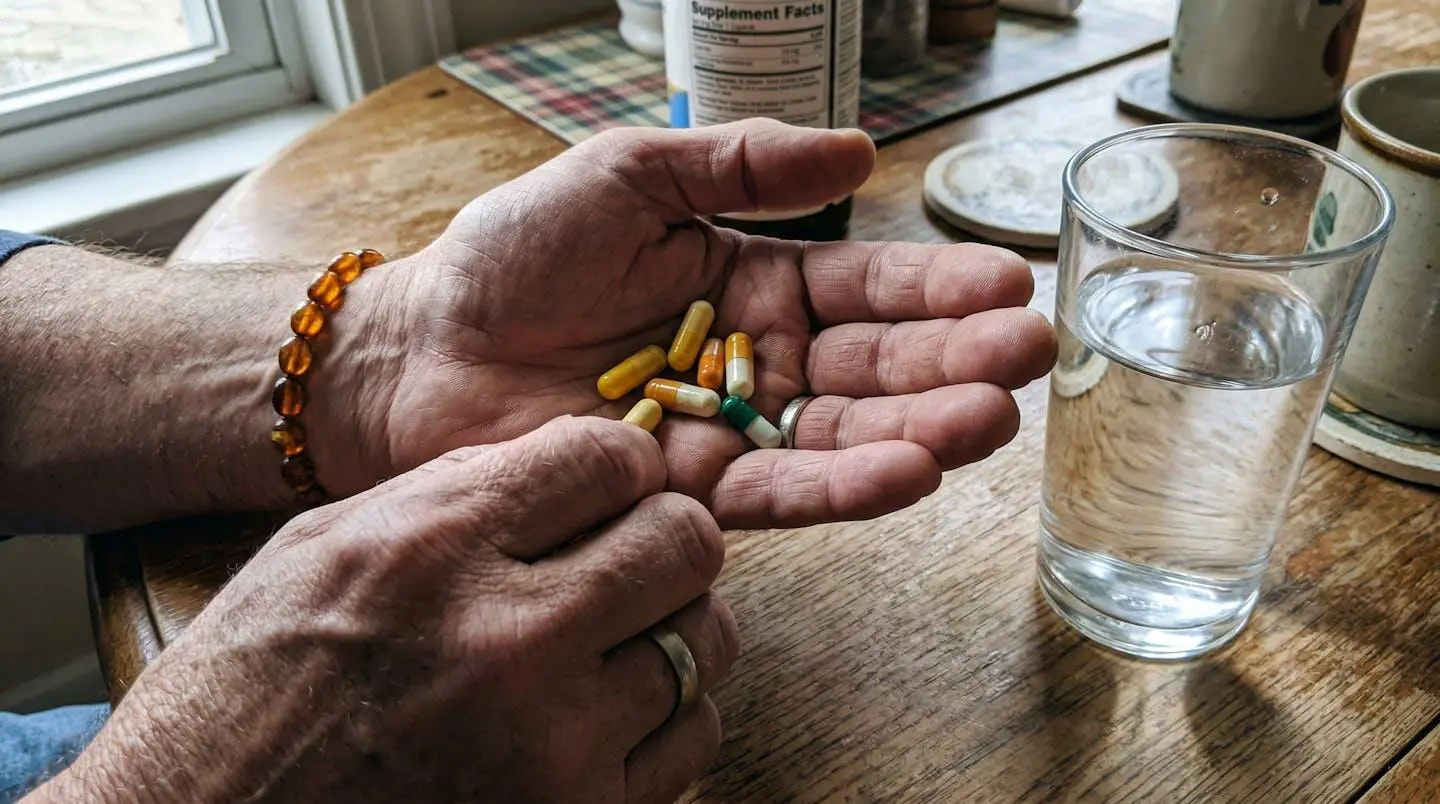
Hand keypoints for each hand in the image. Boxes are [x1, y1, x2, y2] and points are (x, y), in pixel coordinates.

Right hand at [42, 417, 735, 801]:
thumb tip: (569, 462)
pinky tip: (610, 713)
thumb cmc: (243, 691)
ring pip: (705, 642)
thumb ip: (452, 495)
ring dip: (674, 627)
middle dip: (667, 537)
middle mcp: (505, 642)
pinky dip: (667, 718)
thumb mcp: (318, 549)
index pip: (608, 459)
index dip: (622, 466)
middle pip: (683, 544)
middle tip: (633, 556)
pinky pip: (693, 739)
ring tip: (617, 638)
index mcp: (432, 551)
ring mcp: (550, 746)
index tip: (611, 489)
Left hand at [340, 120, 1055, 528]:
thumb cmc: (513, 253)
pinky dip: (844, 484)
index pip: (865, 286)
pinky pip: (779, 489)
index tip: (1007, 281)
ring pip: (845, 434)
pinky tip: (909, 473)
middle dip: (955, 362)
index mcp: (754, 280)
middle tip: (1031, 354)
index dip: (935, 288)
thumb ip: (742, 166)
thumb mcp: (630, 176)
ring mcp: (731, 430)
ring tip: (993, 420)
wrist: (421, 349)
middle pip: (876, 366)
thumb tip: (863, 153)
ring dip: (923, 429)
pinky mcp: (690, 492)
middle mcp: (758, 360)